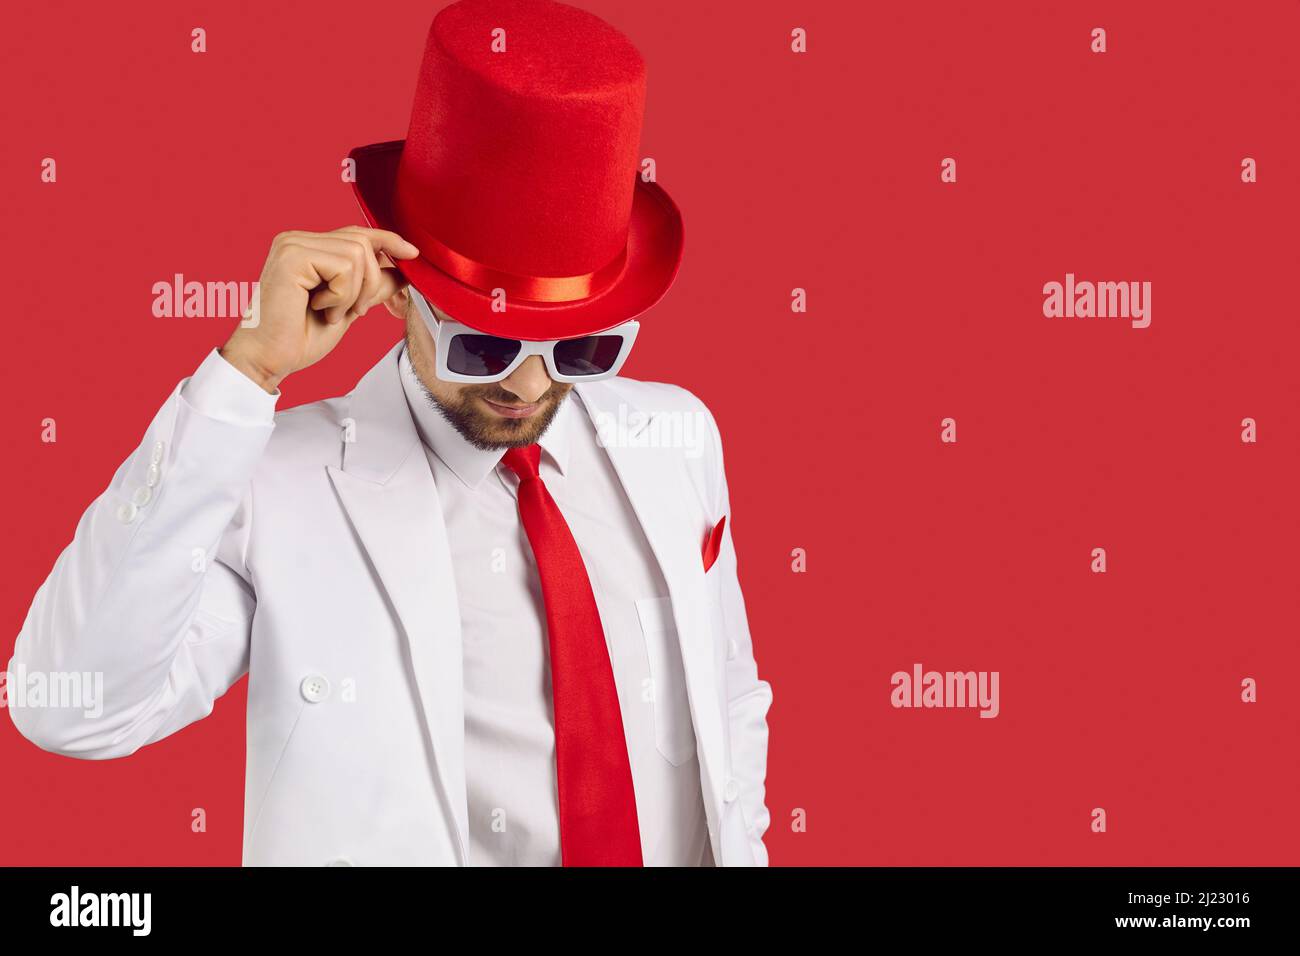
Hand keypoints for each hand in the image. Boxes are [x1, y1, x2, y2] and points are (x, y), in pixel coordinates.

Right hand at [219, 226, 419, 392]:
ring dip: (354, 293)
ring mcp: (292, 245)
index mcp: (306, 247)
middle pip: (363, 243)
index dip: (387, 240)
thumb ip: (372, 286)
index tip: (412, 253)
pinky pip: (343, 268)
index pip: (356, 233)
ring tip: (330, 311)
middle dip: (370, 283)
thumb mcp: (348, 307)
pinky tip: (320, 309)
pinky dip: (341, 296)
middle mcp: (296, 239)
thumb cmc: (299, 337)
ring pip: (357, 255)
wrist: (269, 358)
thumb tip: (403, 271)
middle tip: (352, 311)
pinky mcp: (292, 257)